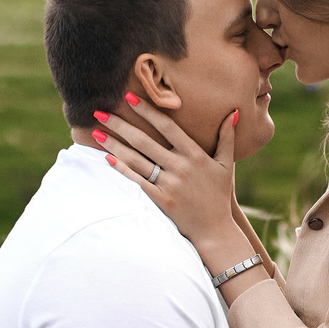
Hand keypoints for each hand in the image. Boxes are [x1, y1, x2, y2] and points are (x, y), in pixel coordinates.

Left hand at [92, 98, 247, 264]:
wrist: (215, 230)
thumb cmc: (219, 196)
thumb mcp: (227, 165)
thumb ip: (227, 138)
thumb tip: (233, 113)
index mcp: (195, 155)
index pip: (167, 126)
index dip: (147, 110)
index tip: (129, 97)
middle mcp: (180, 167)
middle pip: (144, 141)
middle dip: (120, 124)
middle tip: (99, 111)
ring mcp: (170, 184)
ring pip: (136, 160)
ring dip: (114, 145)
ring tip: (96, 132)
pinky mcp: (161, 200)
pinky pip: (137, 182)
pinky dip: (122, 170)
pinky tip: (107, 158)